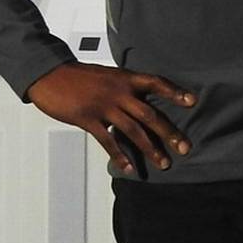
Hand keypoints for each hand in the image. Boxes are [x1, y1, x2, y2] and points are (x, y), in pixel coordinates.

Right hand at [28, 62, 195, 175]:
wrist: (49, 74)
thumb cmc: (79, 76)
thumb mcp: (107, 75)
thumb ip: (125, 87)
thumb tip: (141, 102)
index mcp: (125, 78)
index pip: (156, 82)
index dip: (174, 92)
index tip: (192, 102)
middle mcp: (119, 92)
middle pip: (149, 114)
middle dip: (168, 132)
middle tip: (184, 148)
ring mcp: (104, 106)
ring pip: (132, 130)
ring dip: (149, 149)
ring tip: (164, 163)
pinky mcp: (88, 119)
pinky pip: (107, 141)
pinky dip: (119, 156)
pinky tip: (128, 168)